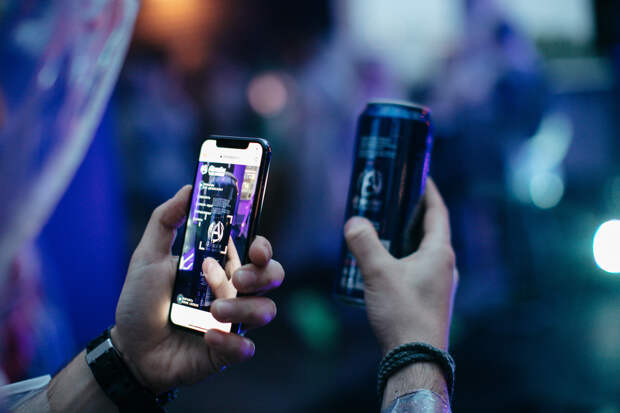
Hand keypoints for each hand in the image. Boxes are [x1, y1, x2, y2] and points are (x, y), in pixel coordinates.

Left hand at [112, 186, 283, 392]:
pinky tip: (207, 337)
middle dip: (261, 275)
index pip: (258, 253)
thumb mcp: (147, 256)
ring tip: (211, 311)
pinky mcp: (228, 351)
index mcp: (221, 267)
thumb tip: (188, 188)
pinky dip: (231, 342)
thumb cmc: (141, 302)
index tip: (255, 246)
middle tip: (236, 279)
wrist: (129, 349)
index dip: (264, 248)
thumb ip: (165, 220)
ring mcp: (233, 321)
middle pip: (272, 278)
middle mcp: (233, 292)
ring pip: (264, 310)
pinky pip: (246, 348)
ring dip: (241, 308)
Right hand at [344, 178, 456, 353]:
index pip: (438, 212)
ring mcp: (441, 286)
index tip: (420, 176)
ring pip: (424, 253)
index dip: (429, 192)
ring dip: (407, 239)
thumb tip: (354, 222)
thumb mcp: (378, 272)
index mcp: (440, 253)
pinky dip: (405, 260)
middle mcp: (446, 267)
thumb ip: (364, 242)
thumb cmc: (402, 313)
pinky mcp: (431, 301)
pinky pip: (419, 270)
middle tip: (393, 203)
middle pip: (431, 231)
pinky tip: (385, 268)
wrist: (415, 359)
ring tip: (384, 233)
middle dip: (413, 215)